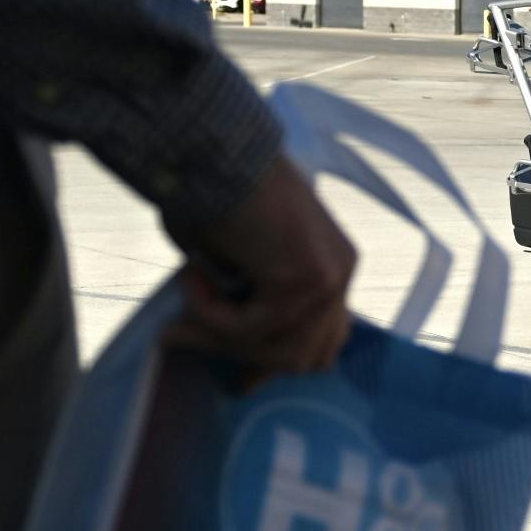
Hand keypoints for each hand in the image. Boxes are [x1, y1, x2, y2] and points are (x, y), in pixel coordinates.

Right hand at [169, 154, 355, 374]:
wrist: (209, 147)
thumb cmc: (211, 195)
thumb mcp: (241, 267)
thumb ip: (253, 308)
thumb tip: (242, 371)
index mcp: (334, 266)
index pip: (327, 341)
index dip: (281, 365)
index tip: (240, 383)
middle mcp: (342, 272)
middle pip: (309, 356)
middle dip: (248, 358)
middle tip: (188, 335)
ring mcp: (330, 275)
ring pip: (281, 350)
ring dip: (221, 334)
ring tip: (188, 295)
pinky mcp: (307, 277)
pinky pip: (253, 328)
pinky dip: (210, 313)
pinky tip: (193, 274)